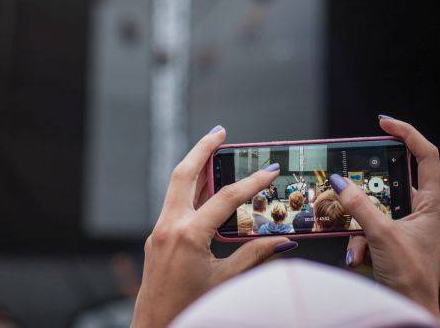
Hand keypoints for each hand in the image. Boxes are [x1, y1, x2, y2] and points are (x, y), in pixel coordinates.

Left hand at [132, 126, 297, 326]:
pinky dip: (190, 190)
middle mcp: (169, 226)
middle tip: (220, 131)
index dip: (251, 182)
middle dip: (202, 149)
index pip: (225, 198)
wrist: (156, 325)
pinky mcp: (157, 236)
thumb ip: (254, 255)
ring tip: (213, 150)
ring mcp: (160, 229)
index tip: (270, 169)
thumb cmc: (191, 307)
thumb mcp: (226, 281)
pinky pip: (174, 204)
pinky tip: (204, 187)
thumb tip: (284, 240)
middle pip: (183, 174)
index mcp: (188, 235)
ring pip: (175, 186)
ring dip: (194, 166)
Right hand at [332, 116, 439, 317]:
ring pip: (372, 206)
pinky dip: (357, 239)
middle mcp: (421, 210)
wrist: (409, 309)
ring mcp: (405, 224)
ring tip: (357, 242)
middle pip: (391, 180)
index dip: (407, 133)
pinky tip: (357, 256)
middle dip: (366, 190)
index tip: (383, 122)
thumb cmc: (411, 277)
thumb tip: (339, 182)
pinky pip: (366, 225)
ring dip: (357, 223)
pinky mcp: (390, 237)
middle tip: (348, 183)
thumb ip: (359, 206)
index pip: (426, 155)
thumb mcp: (382, 236)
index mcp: (433, 203)